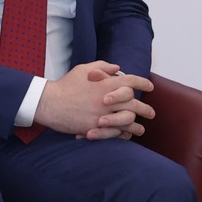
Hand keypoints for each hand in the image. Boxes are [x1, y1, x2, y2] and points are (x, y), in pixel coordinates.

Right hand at [34, 62, 156, 139]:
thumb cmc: (66, 85)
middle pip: (134, 104)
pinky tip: (127, 136)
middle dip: (146, 109)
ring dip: (137, 126)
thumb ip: (102, 66)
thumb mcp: (84, 69)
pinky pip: (115, 133)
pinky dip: (123, 135)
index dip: (143, 83)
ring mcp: (102, 115)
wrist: (50, 103)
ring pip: (128, 122)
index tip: (150, 87)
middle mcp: (108, 99)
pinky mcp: (96, 128)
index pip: (131, 81)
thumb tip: (118, 68)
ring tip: (142, 129)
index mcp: (107, 83)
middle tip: (151, 113)